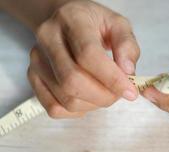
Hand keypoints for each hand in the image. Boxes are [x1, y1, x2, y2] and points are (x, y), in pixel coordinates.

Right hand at [27, 0, 139, 117]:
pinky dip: (78, 111)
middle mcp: (48, 38)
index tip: (131, 92)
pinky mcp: (34, 78)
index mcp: (71, 19)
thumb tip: (127, 71)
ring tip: (106, 93)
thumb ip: (127, 46)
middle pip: (73, 81)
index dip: (112, 79)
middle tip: (119, 94)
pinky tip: (89, 99)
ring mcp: (37, 60)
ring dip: (94, 104)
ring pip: (66, 99)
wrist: (67, 23)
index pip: (88, 55)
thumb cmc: (95, 25)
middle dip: (104, 96)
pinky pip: (55, 108)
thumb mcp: (118, 25)